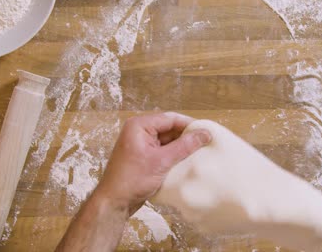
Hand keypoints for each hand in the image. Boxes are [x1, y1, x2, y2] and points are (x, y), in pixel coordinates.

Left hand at [94, 112, 210, 214]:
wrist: (114, 202)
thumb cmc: (132, 180)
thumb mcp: (162, 161)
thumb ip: (185, 146)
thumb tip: (205, 134)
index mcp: (139, 125)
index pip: (170, 118)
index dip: (189, 124)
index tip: (207, 131)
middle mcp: (139, 131)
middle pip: (169, 128)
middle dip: (186, 136)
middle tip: (206, 142)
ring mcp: (140, 144)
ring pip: (167, 140)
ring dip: (181, 146)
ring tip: (200, 152)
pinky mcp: (143, 156)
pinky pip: (163, 150)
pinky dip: (174, 154)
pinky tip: (186, 161)